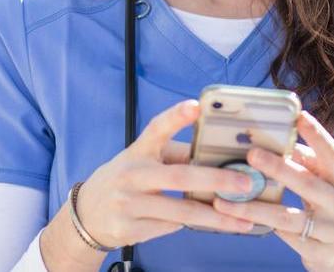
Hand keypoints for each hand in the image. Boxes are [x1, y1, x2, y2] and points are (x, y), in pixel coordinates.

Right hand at [75, 99, 256, 247]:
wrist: (88, 213)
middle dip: (216, 180)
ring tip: (245, 219)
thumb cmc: (127, 179)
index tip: (196, 105)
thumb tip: (219, 155)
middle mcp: (131, 174)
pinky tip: (214, 226)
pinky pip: (171, 228)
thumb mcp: (142, 160)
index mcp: (138, 151)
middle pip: (179, 176)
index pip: (156, 128)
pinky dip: (194, 227)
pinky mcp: (129, 228)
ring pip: (181, 211)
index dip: (176, 116)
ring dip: (217, 217)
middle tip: (245, 183)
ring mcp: (128, 203)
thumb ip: (175, 156)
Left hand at [212, 110, 333, 271]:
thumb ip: (305, 161)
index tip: (299, 116)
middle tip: (252, 154)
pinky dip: (260, 226)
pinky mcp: (319, 253)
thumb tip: (275, 137)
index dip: (317, 136)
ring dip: (254, 207)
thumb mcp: (324, 182)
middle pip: (309, 185)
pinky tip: (237, 220)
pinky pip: (284, 237)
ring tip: (224, 200)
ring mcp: (333, 232)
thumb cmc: (327, 205)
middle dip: (279, 169)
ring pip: (288, 218)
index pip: (332, 155)